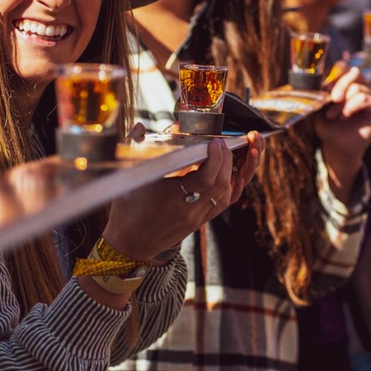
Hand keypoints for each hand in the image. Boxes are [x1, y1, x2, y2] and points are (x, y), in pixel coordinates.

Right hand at [102, 135, 263, 262]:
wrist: (130, 244)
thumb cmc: (127, 210)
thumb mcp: (127, 177)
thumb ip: (135, 148)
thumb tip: (140, 126)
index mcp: (171, 197)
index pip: (204, 178)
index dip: (215, 158)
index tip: (217, 141)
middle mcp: (189, 209)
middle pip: (220, 183)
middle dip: (230, 158)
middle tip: (231, 140)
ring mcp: (197, 217)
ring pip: (226, 193)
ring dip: (238, 170)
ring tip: (243, 150)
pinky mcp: (200, 221)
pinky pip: (224, 203)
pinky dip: (234, 186)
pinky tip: (238, 172)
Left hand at [315, 67, 370, 200]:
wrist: (336, 146)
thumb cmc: (328, 126)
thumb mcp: (321, 105)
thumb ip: (323, 89)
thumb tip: (320, 77)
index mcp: (349, 83)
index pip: (345, 67)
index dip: (335, 76)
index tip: (324, 90)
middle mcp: (362, 86)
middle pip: (353, 73)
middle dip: (339, 86)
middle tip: (332, 101)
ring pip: (358, 88)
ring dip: (342, 103)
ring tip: (334, 116)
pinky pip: (365, 98)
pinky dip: (352, 106)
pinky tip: (345, 116)